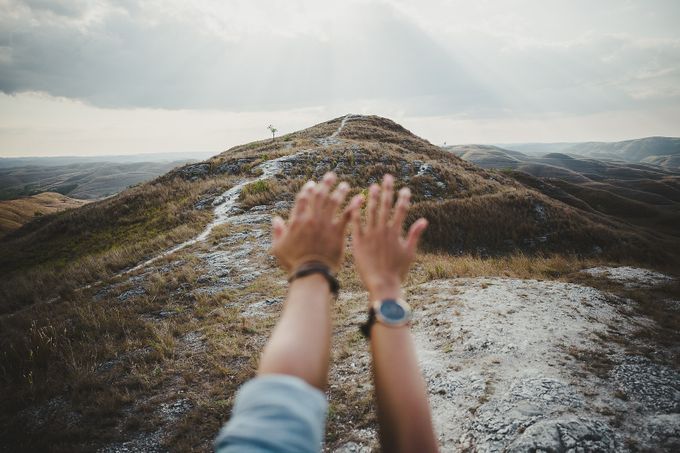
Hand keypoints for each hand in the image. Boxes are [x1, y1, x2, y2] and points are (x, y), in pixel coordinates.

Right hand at [271, 172, 362, 272]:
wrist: (311, 272)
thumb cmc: (293, 262)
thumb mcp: (278, 248)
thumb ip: (277, 232)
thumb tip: (275, 219)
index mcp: (296, 220)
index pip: (302, 199)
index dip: (307, 189)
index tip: (312, 184)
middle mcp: (311, 218)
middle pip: (319, 196)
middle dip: (325, 184)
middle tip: (331, 176)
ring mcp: (325, 224)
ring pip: (333, 202)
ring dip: (340, 191)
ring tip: (345, 185)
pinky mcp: (337, 232)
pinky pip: (347, 215)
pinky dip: (354, 206)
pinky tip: (360, 198)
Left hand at [350, 174, 427, 300]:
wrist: (382, 284)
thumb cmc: (397, 271)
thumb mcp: (409, 253)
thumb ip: (415, 235)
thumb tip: (425, 220)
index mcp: (396, 232)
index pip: (401, 210)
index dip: (404, 198)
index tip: (405, 189)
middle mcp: (383, 230)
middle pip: (386, 206)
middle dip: (388, 190)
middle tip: (387, 177)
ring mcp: (370, 235)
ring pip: (371, 211)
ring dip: (372, 197)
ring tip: (373, 186)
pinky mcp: (358, 241)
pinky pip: (356, 223)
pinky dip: (356, 212)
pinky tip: (356, 201)